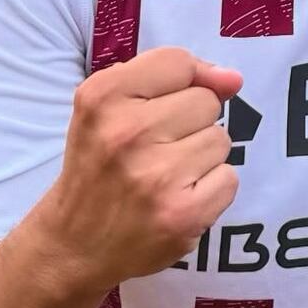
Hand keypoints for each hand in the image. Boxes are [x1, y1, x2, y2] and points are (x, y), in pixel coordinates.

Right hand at [33, 47, 242, 295]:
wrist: (75, 244)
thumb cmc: (99, 162)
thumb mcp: (110, 103)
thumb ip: (171, 75)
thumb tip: (233, 78)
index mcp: (103, 97)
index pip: (178, 62)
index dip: (181, 82)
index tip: (162, 105)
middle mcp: (128, 133)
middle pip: (206, 101)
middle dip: (190, 122)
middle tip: (157, 148)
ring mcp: (157, 176)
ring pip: (220, 139)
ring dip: (202, 156)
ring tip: (167, 173)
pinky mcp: (182, 215)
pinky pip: (229, 178)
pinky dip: (211, 189)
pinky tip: (180, 198)